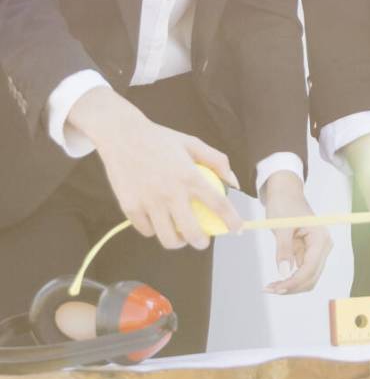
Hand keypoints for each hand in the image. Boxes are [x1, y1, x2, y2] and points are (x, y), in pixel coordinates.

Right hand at [67, 87, 242, 249]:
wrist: (123, 136)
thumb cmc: (160, 139)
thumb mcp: (192, 143)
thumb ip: (217, 161)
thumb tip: (234, 182)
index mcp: (189, 176)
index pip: (217, 204)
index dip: (230, 220)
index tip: (237, 228)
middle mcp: (171, 192)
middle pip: (192, 232)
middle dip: (201, 242)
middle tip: (202, 239)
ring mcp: (150, 202)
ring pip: (168, 239)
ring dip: (178, 242)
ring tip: (180, 235)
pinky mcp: (131, 208)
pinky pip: (147, 231)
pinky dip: (154, 230)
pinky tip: (157, 221)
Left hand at [261, 172, 333, 293]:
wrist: (285, 194)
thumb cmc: (284, 205)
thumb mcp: (281, 226)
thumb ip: (283, 249)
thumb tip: (283, 272)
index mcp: (320, 237)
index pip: (310, 268)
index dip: (294, 282)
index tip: (276, 288)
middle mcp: (323, 246)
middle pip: (311, 277)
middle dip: (292, 286)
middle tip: (268, 289)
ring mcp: (317, 251)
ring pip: (307, 279)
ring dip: (291, 286)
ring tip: (270, 286)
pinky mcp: (309, 254)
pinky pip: (302, 273)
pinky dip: (290, 279)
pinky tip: (276, 280)